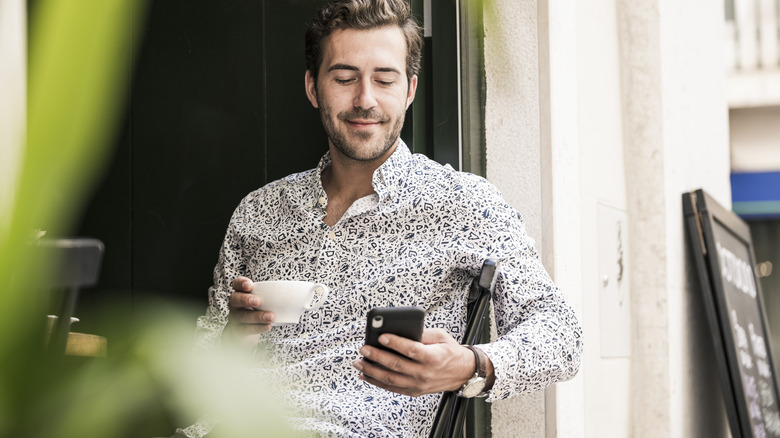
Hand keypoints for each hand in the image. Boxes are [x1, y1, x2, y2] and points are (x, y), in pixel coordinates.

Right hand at [224, 276, 274, 347]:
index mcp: (241, 293)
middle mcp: (235, 305)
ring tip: (271, 316)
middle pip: (234, 299)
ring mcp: (235, 318)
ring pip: (242, 316)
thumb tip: (298, 294)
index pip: (236, 284)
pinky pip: (246, 329)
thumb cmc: (258, 312)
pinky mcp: (238, 331)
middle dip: (246, 299)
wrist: (245, 333)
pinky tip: (267, 326)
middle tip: (258, 302)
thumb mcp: (263, 302)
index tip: (250, 285)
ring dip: (257, 316)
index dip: (241, 283)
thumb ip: (273, 296)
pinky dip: (258, 328)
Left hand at [352, 328, 482, 396]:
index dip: (396, 343)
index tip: (381, 336)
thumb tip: (399, 330)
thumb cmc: (449, 351)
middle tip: (363, 348)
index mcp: (433, 357)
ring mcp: (418, 385)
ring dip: (372, 371)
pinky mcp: (414, 391)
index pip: (412, 350)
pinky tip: (365, 374)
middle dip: (377, 356)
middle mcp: (425, 373)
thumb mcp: (440, 336)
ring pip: (391, 379)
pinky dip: (377, 382)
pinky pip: (392, 388)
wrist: (462, 373)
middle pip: (397, 365)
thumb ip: (421, 334)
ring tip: (359, 362)